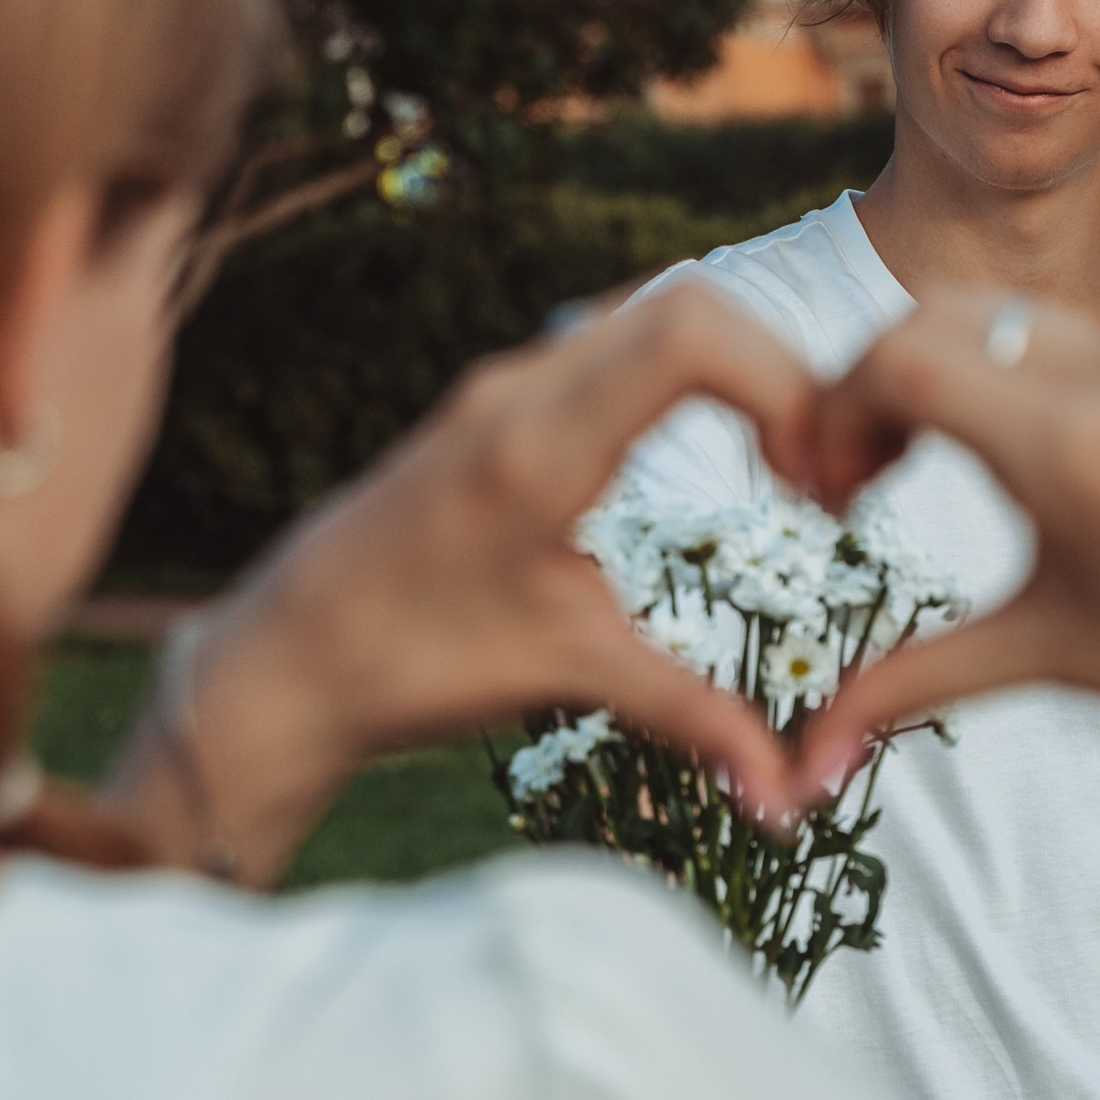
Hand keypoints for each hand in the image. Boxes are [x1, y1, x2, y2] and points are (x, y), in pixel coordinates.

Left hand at [106, 284, 827, 879]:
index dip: (784, 384)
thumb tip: (789, 796)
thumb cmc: (413, 664)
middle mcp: (520, 389)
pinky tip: (715, 456)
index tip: (810, 483)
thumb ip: (691, 718)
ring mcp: (504, 384)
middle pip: (689, 302)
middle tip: (812, 476)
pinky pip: (617, 343)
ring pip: (653, 313)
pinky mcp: (498, 401)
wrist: (287, 658)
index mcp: (538, 445)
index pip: (692, 333)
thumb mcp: (567, 675)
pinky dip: (689, 377)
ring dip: (736, 371)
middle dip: (780, 373)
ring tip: (778, 470)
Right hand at [795, 293, 1099, 810]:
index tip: (824, 493)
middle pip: (933, 320)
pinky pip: (1068, 343)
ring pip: (1003, 320)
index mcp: (1063, 443)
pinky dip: (1006, 379)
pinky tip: (1009, 469)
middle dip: (869, 384)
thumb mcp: (1048, 655)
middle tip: (851, 476)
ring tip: (917, 466)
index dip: (831, 412)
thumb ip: (913, 679)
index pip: (896, 361)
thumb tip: (808, 756)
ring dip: (938, 374)